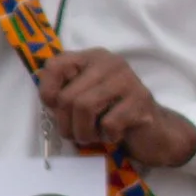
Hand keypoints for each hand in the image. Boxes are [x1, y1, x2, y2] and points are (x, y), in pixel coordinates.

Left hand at [37, 47, 195, 169]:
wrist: (154, 134)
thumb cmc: (112, 116)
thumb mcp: (83, 99)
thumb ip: (62, 91)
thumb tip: (42, 85)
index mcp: (93, 58)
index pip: (54, 65)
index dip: (47, 93)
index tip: (57, 110)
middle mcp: (110, 62)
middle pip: (67, 96)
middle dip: (66, 125)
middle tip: (77, 135)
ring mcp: (127, 79)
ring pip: (84, 107)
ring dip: (83, 133)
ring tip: (93, 137)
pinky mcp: (140, 101)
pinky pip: (108, 124)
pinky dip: (107, 137)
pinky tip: (115, 136)